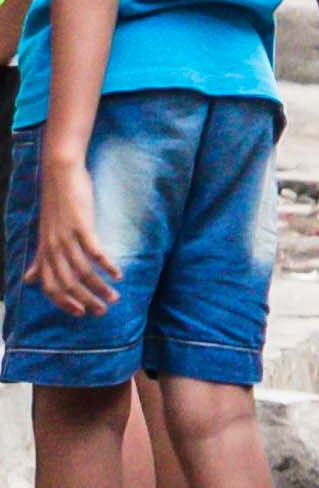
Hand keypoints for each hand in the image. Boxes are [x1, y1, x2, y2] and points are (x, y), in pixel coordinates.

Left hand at [23, 154, 112, 318]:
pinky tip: (118, 275)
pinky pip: (94, 252)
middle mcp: (52, 247)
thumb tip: (30, 280)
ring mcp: (66, 237)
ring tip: (114, 298)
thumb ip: (40, 260)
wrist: (59, 174)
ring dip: (99, 288)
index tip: (80, 313)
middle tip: (102, 311)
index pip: (49, 285)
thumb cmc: (56, 204)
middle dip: (85, 301)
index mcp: (44, 251)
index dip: (63, 302)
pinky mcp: (81, 226)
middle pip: (66, 283)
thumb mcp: (45, 235)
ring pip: (81, 271)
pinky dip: (106, 266)